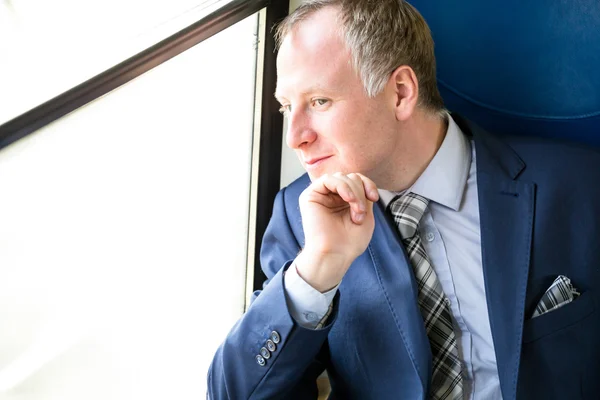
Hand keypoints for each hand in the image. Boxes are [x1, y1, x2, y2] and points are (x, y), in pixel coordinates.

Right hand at [295, 173, 378, 291]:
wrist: (336, 255)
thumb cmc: (350, 241)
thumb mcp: (365, 213)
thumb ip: (363, 194)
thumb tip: (360, 180)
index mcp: (343, 199)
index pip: (357, 180)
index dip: (368, 184)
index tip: (374, 198)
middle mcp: (331, 195)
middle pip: (351, 177)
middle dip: (361, 193)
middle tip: (360, 214)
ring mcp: (321, 195)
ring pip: (341, 177)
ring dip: (354, 193)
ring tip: (356, 212)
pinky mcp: (310, 195)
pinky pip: (328, 179)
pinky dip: (342, 186)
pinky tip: (348, 199)